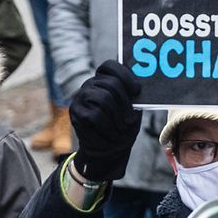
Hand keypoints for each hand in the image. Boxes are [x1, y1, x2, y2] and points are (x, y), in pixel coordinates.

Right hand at [70, 60, 142, 181]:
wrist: (108, 151)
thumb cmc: (122, 127)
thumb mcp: (132, 110)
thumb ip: (133, 97)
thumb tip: (142, 87)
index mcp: (105, 80)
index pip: (110, 66)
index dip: (125, 75)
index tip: (137, 91)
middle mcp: (91, 84)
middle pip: (111, 84)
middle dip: (125, 103)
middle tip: (130, 120)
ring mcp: (81, 97)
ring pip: (103, 98)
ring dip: (117, 117)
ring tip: (121, 128)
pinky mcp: (75, 112)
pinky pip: (95, 115)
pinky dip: (108, 127)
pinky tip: (111, 134)